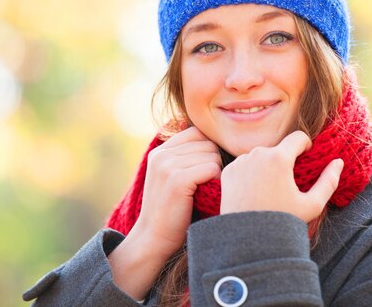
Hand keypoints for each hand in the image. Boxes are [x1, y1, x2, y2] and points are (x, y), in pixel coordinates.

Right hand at [129, 126, 221, 257]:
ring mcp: (167, 166)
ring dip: (216, 172)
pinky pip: (212, 168)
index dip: (209, 149)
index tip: (207, 170)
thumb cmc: (172, 211)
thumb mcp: (172, 177)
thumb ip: (186, 158)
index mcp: (160, 152)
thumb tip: (217, 140)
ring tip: (205, 190)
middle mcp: (161, 154)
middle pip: (207, 142)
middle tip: (208, 184)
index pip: (197, 132)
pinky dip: (216, 181)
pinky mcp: (177, 179)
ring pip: (212, 155)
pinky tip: (206, 194)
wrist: (154, 239)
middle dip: (215, 161)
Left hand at [219, 130, 343, 221]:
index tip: (305, 156)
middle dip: (284, 160)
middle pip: (278, 148)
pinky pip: (244, 165)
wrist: (247, 239)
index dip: (305, 145)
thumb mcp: (312, 205)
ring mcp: (240, 162)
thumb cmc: (282, 222)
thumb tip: (338, 162)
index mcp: (279, 158)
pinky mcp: (228, 171)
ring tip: (268, 190)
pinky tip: (253, 193)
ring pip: (260, 156)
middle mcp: (258, 154)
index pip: (298, 137)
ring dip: (266, 166)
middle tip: (285, 185)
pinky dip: (250, 174)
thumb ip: (329, 181)